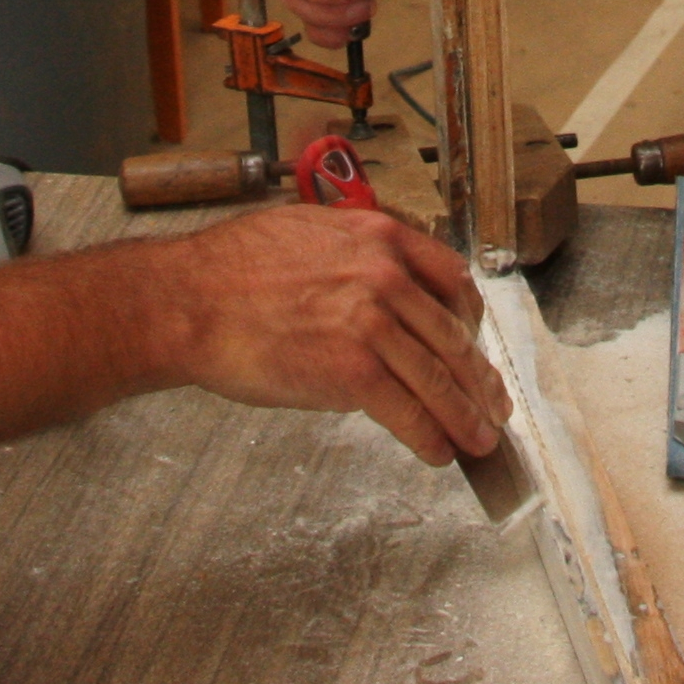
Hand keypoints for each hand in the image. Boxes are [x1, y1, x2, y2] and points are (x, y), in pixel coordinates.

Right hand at [170, 203, 508, 466]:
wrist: (189, 301)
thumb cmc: (230, 271)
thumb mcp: (306, 232)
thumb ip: (353, 257)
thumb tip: (378, 291)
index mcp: (378, 237)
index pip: (451, 278)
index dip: (471, 319)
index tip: (475, 342)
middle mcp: (384, 275)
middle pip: (453, 335)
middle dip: (480, 378)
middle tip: (494, 404)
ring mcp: (371, 322)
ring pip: (438, 378)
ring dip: (465, 416)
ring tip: (478, 440)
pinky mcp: (352, 370)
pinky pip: (408, 410)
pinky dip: (428, 436)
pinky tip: (437, 450)